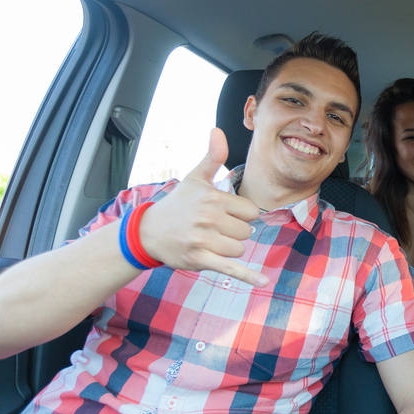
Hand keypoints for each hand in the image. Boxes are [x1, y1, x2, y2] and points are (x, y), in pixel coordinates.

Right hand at [139, 128, 268, 286]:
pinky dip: (248, 277)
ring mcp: (204, 240)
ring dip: (228, 249)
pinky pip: (232, 269)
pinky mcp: (200, 260)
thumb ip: (212, 157)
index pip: (250, 211)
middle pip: (247, 231)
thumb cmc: (178, 205)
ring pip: (240, 249)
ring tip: (208, 241)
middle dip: (233, 232)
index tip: (221, 214)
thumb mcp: (194, 179)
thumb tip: (218, 130)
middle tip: (211, 229)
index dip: (239, 214)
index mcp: (212, 198)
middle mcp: (209, 218)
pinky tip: (264, 282)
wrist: (149, 232)